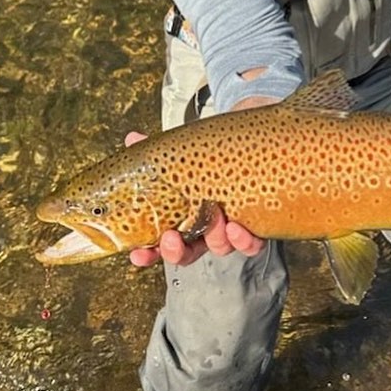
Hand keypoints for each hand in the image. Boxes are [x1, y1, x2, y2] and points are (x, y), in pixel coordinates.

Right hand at [123, 131, 265, 266]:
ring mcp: (230, 226)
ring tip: (214, 216)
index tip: (138, 254)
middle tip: (170, 238)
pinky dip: (244, 241)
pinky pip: (251, 243)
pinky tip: (237, 227)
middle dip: (176, 252)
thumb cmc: (216, 152)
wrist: (254, 136)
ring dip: (214, 238)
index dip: (147, 254)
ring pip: (219, 247)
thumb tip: (133, 138)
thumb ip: (159, 149)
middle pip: (188, 253)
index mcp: (183, 215)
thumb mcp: (185, 150)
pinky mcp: (257, 222)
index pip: (160, 244)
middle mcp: (206, 227)